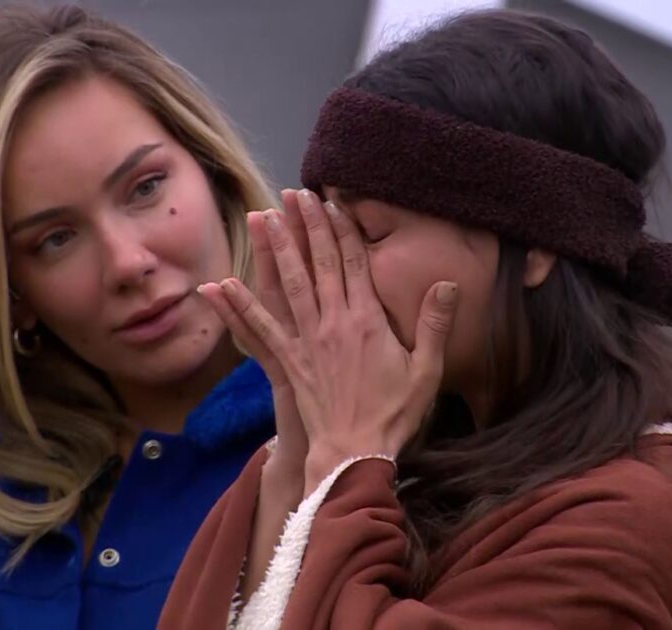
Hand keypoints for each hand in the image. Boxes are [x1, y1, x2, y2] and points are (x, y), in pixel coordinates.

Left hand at [203, 189, 457, 491]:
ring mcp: (308, 341)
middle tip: (295, 194)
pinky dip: (240, 306)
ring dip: (276, 249)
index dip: (342, 231)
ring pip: (289, 285)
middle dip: (307, 226)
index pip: (353, 264)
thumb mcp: (427, 370)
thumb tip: (448, 283)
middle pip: (318, 264)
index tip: (333, 204)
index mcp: (368, 321)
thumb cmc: (395, 414)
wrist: (355, 453)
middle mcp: (334, 323)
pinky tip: (222, 284)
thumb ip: (435, 324)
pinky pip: (260, 329)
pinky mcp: (289, 362)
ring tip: (263, 217)